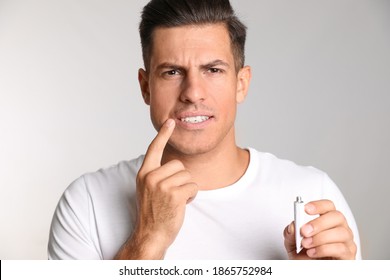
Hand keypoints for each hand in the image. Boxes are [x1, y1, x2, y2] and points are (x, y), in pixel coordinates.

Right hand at [132, 119, 197, 258]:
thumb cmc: (152, 213)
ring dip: (187, 188)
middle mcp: (151, 177)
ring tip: (176, 200)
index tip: (170, 121)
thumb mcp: (148, 189)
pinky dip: (192, 195)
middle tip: (172, 194)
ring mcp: (162, 185)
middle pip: (178, 165)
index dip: (163, 134)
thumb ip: (156, 175)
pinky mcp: (174, 194)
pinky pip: (193, 186)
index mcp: (144, 173)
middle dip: (181, 179)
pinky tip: (182, 204)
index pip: (154, 149)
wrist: (150, 235)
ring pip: (187, 175)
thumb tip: (172, 164)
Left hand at [283, 199, 356, 259]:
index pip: (328, 206)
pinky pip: (341, 248)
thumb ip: (291, 233)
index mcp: (326, 220)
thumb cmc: (303, 255)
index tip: (305, 208)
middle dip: (319, 223)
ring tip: (306, 244)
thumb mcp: (291, 243)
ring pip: (340, 232)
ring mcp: (346, 241)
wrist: (307, 271)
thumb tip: (294, 225)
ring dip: (320, 238)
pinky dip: (324, 249)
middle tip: (304, 231)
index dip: (318, 205)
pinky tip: (312, 252)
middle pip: (337, 216)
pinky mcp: (349, 255)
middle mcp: (339, 228)